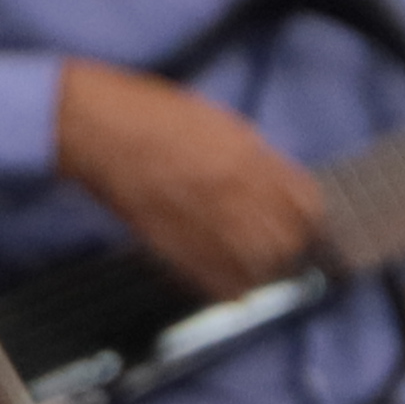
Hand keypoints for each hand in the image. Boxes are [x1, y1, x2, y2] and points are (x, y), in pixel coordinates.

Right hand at [55, 60, 325, 295]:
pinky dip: (233, 288)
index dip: (309, 214)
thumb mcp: (220, 123)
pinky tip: (230, 277)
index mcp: (250, 160)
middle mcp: (236, 195)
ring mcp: (205, 224)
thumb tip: (282, 184)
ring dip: (264, 267)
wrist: (96, 128)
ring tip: (254, 260)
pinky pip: (223, 286)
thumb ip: (256, 158)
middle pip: (291, 241)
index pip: (308, 204)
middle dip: (291, 242)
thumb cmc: (152, 115)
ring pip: (262, 269)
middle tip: (280, 241)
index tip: (303, 219)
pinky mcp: (176, 248)